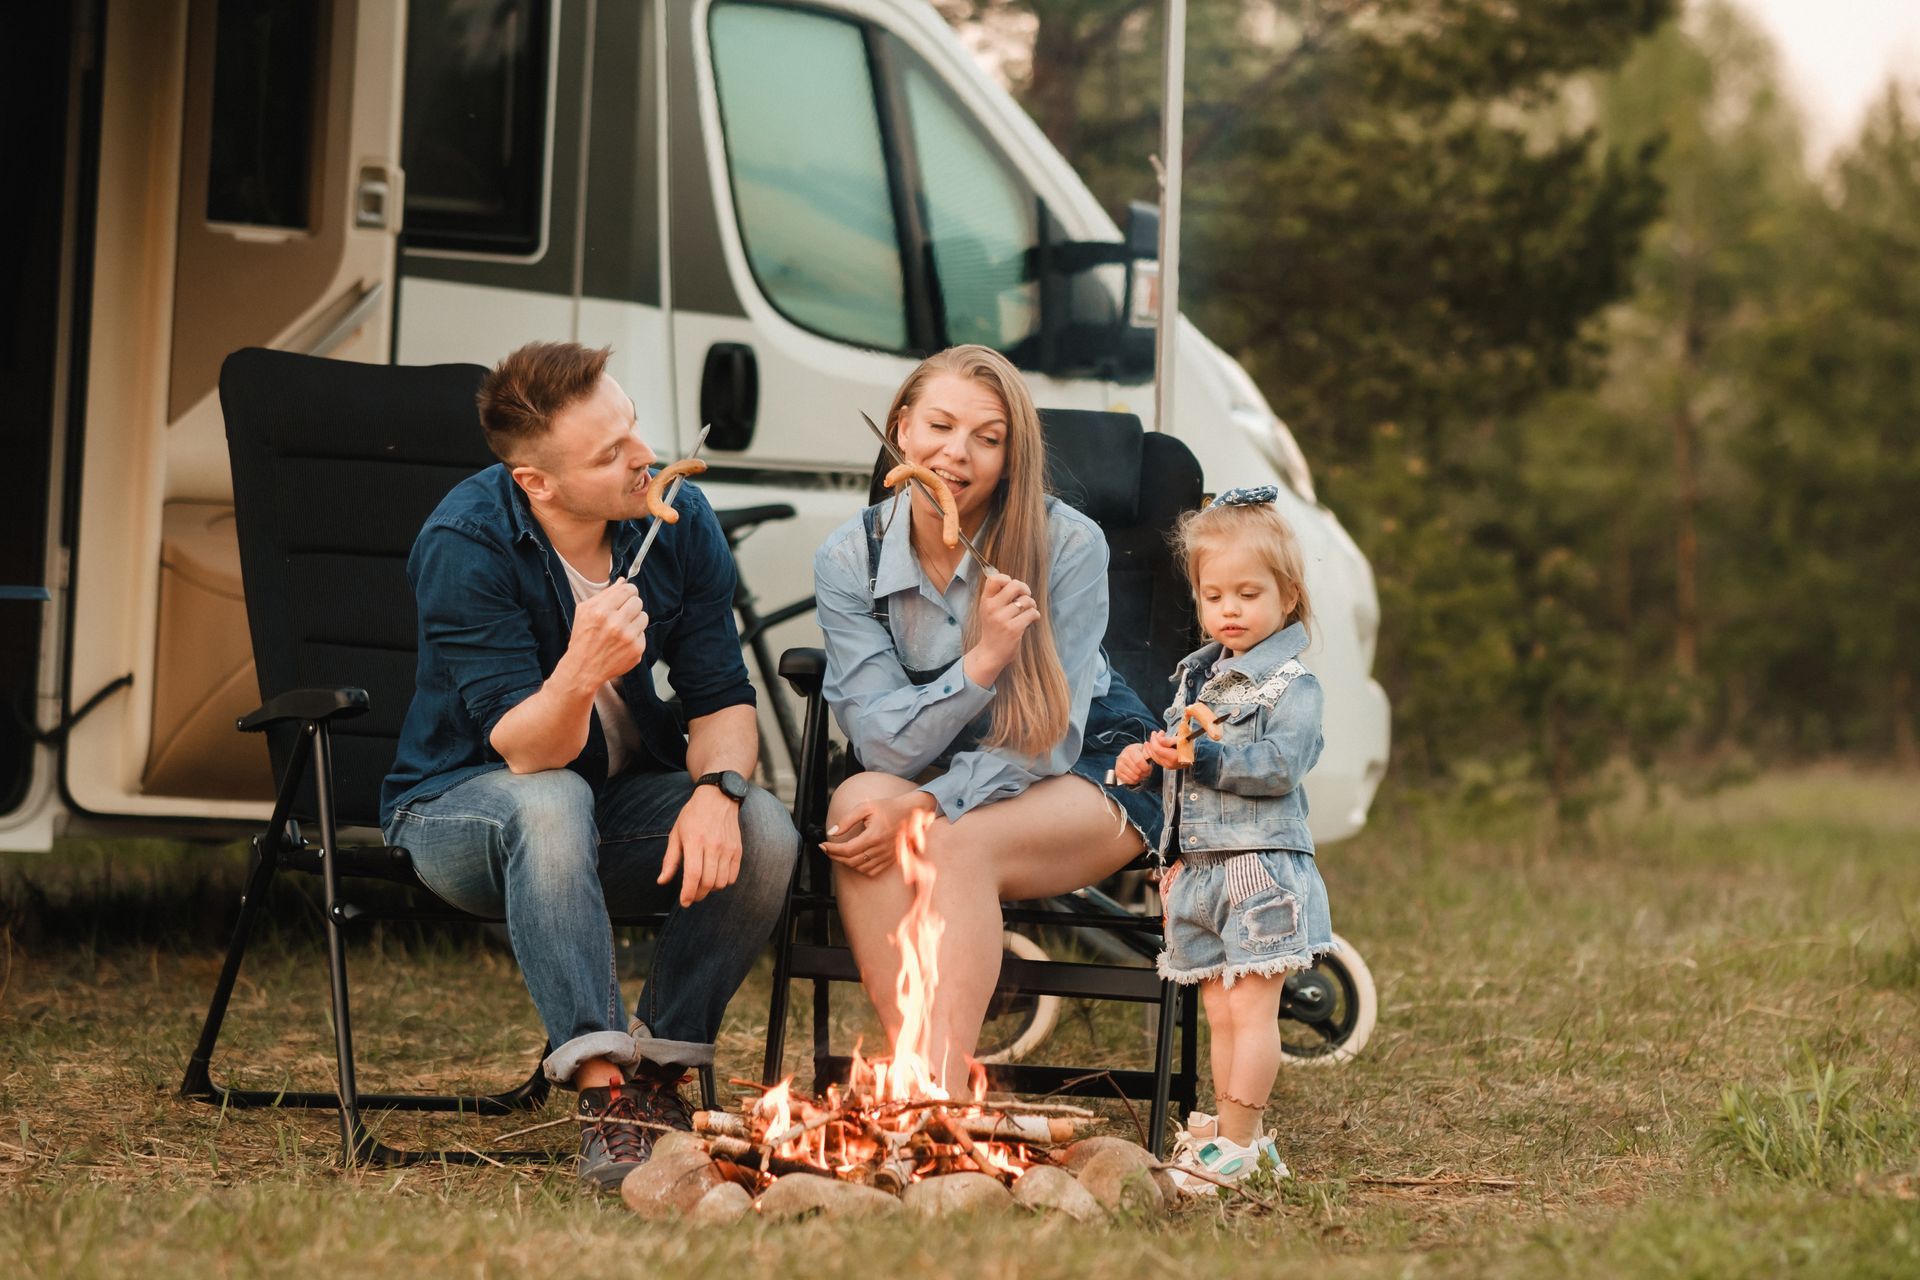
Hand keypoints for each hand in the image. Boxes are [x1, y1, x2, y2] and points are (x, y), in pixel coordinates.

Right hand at [566, 578, 647, 686]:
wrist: (583, 668)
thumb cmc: (583, 638)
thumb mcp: (585, 611)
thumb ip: (605, 594)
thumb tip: (623, 581)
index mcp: (601, 611)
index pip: (628, 590)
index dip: (628, 592)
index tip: (626, 596)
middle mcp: (615, 624)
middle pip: (638, 602)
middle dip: (631, 605)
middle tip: (622, 614)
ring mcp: (628, 638)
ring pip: (644, 616)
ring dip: (635, 621)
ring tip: (622, 629)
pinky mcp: (636, 650)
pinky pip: (643, 634)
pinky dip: (635, 637)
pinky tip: (622, 642)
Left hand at [658, 785, 742, 906]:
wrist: (718, 797)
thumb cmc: (693, 815)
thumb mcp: (676, 834)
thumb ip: (670, 860)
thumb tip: (662, 881)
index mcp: (694, 841)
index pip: (693, 875)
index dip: (688, 893)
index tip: (684, 902)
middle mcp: (713, 846)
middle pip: (707, 882)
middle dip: (698, 895)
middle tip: (691, 896)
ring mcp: (727, 848)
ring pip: (721, 882)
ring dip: (710, 889)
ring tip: (702, 885)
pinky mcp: (737, 850)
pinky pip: (732, 876)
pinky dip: (724, 883)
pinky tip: (715, 877)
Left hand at [820, 792, 933, 876]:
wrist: (911, 812)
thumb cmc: (888, 807)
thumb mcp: (865, 807)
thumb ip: (847, 820)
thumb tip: (832, 832)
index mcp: (873, 836)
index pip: (846, 850)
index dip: (831, 849)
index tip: (822, 845)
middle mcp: (880, 849)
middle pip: (851, 861)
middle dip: (835, 856)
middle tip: (827, 849)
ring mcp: (886, 856)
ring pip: (860, 868)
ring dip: (846, 863)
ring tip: (839, 853)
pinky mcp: (890, 860)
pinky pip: (872, 871)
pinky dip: (860, 868)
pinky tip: (855, 859)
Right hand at [973, 573, 1041, 668]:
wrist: (990, 654)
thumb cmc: (993, 629)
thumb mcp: (988, 610)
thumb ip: (997, 596)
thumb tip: (1013, 581)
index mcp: (985, 601)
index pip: (994, 579)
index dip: (1007, 579)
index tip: (1012, 588)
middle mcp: (992, 608)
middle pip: (1015, 585)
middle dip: (1025, 589)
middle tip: (1026, 597)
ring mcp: (1002, 619)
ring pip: (1027, 600)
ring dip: (1032, 605)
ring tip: (1028, 611)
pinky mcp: (1014, 629)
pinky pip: (1032, 613)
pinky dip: (1035, 615)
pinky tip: (1031, 620)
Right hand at [1113, 742, 1154, 785]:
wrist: (1128, 755)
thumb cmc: (1139, 753)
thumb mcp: (1144, 749)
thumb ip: (1148, 751)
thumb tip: (1149, 749)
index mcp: (1130, 750)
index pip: (1139, 761)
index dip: (1146, 767)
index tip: (1149, 768)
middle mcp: (1123, 756)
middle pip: (1137, 771)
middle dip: (1144, 773)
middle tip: (1146, 772)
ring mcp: (1119, 765)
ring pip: (1133, 777)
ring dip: (1140, 777)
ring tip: (1142, 774)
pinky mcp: (1117, 772)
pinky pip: (1128, 781)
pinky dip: (1134, 781)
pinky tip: (1136, 777)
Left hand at [1144, 729, 1185, 769]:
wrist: (1194, 754)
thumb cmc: (1188, 745)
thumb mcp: (1180, 740)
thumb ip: (1168, 740)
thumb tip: (1158, 739)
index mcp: (1173, 757)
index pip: (1157, 749)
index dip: (1154, 740)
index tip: (1155, 732)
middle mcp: (1169, 764)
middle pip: (1154, 752)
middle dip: (1152, 741)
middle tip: (1155, 733)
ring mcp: (1167, 766)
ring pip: (1153, 756)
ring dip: (1151, 746)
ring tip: (1153, 737)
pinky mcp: (1166, 766)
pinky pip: (1156, 759)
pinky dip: (1152, 751)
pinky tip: (1151, 745)